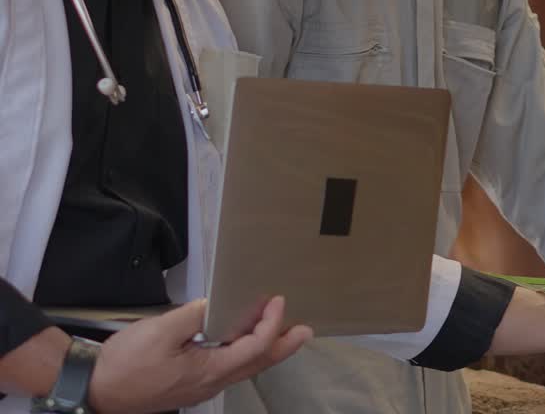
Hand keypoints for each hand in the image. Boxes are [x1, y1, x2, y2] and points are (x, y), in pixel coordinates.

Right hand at [88, 296, 311, 413]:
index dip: (271, 324)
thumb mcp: (161, 331)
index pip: (254, 347)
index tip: (277, 301)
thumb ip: (194, 316)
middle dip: (283, 346)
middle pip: (257, 363)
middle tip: (304, 330)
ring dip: (265, 349)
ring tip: (281, 333)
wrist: (96, 388)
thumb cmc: (125, 364)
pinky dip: (244, 353)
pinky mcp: (190, 384)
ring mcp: (201, 386)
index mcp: (210, 371)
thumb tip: (213, 306)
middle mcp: (211, 383)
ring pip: (244, 368)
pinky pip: (228, 368)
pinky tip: (241, 341)